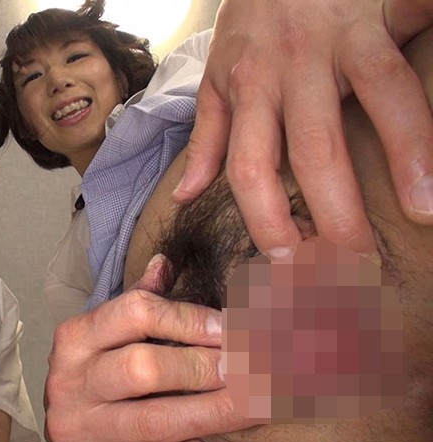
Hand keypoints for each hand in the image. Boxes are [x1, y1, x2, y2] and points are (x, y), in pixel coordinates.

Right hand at [44, 256, 246, 441]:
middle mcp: (71, 381)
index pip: (136, 312)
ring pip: (155, 419)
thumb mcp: (100, 335)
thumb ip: (134, 305)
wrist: (59, 432)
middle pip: (144, 367)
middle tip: (252, 366)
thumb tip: (165, 263)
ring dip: (213, 410)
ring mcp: (83, 426)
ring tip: (257, 402)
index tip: (232, 327)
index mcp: (76, 338)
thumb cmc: (87, 376)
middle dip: (204, 367)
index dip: (190, 319)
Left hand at [173, 0, 432, 259]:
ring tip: (424, 207)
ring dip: (407, 151)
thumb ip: (207, 138)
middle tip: (358, 263)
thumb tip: (186, 196)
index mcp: (249, 92)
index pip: (250, 168)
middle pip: (315, 148)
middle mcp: (291, 69)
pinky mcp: (379, 11)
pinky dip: (431, 19)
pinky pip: (413, 12)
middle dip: (336, 213)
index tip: (288, 260)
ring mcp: (341, 39)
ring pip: (378, 93)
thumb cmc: (249, 26)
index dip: (266, 219)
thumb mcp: (216, 79)